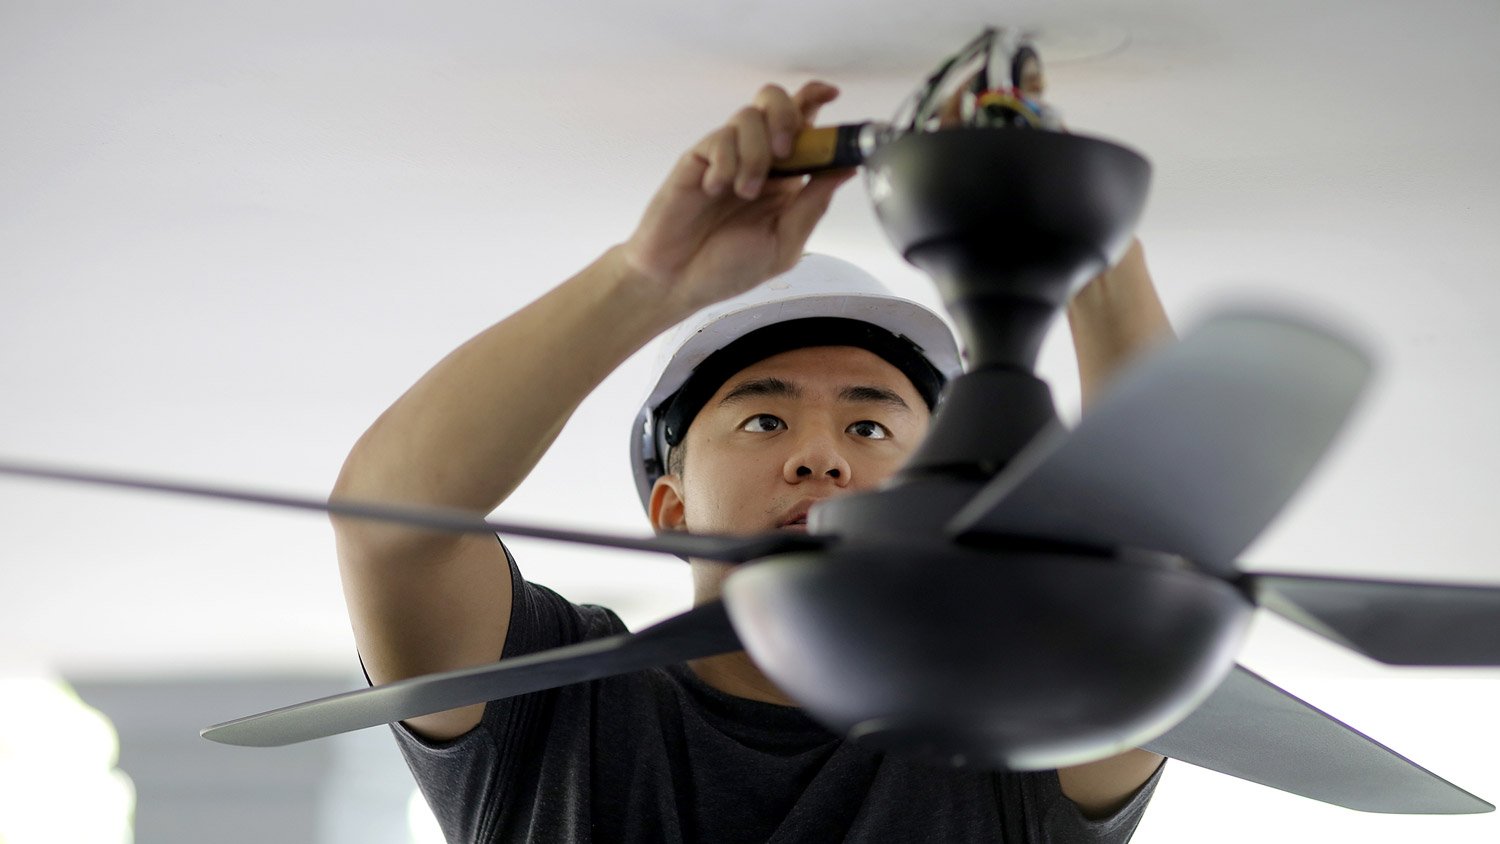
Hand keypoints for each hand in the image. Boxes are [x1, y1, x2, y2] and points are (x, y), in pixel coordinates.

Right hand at [620, 82, 857, 315]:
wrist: (677, 281)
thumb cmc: (728, 268)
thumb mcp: (783, 244)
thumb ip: (813, 204)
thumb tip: (846, 168)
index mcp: (786, 179)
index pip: (805, 125)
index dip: (817, 100)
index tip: (831, 95)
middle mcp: (758, 160)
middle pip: (776, 101)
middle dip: (787, 116)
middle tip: (785, 152)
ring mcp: (727, 156)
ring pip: (749, 116)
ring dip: (755, 154)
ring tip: (744, 192)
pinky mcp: (698, 158)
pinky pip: (720, 137)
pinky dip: (725, 163)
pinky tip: (715, 190)